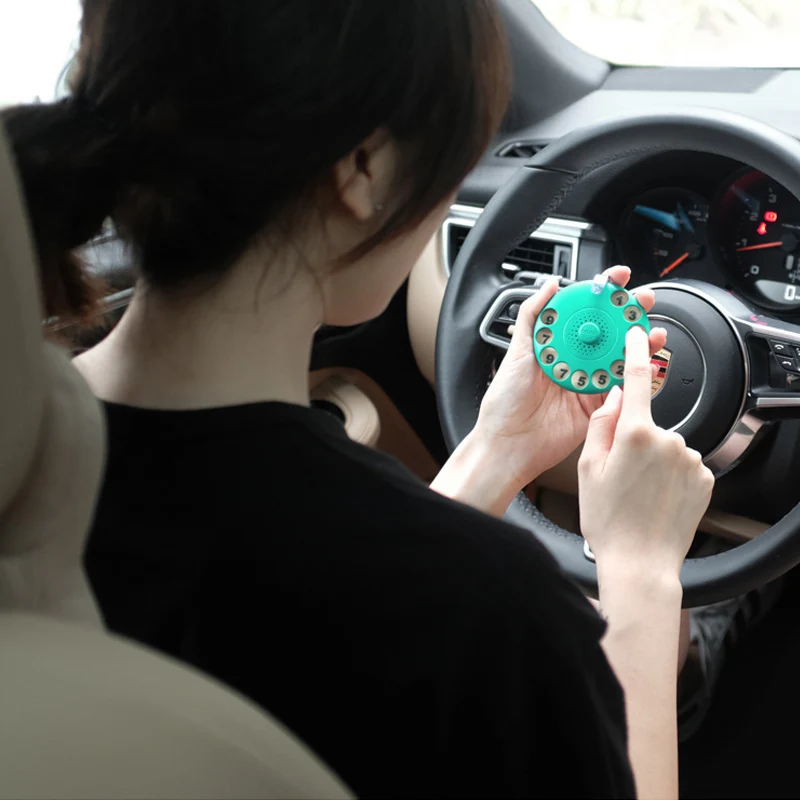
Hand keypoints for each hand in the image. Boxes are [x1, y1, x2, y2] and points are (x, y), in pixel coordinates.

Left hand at [472, 266, 666, 492]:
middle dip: (630, 314)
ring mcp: (588, 382)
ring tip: (652, 332)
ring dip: (641, 343)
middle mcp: (575, 361)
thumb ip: (533, 316)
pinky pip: (622, 389)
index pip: (585, 312)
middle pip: (609, 332)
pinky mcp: (598, 407)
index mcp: (558, 345)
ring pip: (621, 358)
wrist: (508, 443)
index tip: (619, 278)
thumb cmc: (505, 400)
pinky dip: (637, 377)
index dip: (604, 294)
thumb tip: (550, 285)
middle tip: (644, 302)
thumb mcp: (516, 351)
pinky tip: (645, 364)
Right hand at [578, 325, 714, 578]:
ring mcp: (691, 460)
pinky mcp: (706, 478)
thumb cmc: (609, 520)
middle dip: (634, 440)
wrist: (641, 562)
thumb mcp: (589, 468)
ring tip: (638, 493)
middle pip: (648, 424)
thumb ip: (601, 425)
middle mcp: (669, 440)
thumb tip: (613, 397)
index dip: (637, 352)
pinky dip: (671, 475)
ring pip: (667, 446)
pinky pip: (684, 465)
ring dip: (654, 460)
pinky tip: (657, 498)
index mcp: (635, 433)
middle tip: (618, 475)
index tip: (638, 334)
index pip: (636, 380)